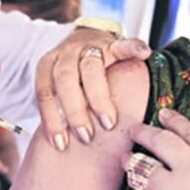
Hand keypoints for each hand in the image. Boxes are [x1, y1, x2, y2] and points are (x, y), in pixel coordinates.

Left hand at [35, 28, 149, 150]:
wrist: (84, 39)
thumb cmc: (71, 77)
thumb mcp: (56, 88)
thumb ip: (57, 109)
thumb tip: (60, 150)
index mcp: (47, 65)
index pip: (45, 92)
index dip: (51, 120)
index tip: (62, 145)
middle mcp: (66, 54)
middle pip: (66, 80)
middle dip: (75, 111)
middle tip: (86, 137)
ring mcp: (90, 46)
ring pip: (91, 66)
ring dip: (98, 96)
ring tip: (109, 122)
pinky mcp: (112, 42)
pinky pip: (123, 44)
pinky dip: (133, 48)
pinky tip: (144, 55)